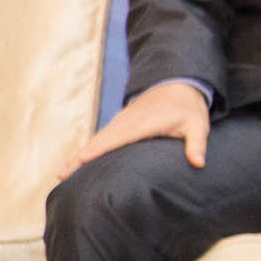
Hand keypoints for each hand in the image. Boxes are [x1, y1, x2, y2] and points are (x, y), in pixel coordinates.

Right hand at [62, 80, 210, 179]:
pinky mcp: (119, 123)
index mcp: (144, 122)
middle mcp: (127, 121)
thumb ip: (197, 144)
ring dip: (79, 155)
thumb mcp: (198, 125)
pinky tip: (77, 163)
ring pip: (97, 139)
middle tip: (62, 176)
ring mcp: (121, 121)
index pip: (119, 137)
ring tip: (62, 175)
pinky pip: (100, 138)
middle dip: (80, 157)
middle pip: (100, 140)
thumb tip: (198, 163)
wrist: (179, 84)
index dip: (101, 148)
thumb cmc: (189, 108)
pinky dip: (88, 149)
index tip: (83, 159)